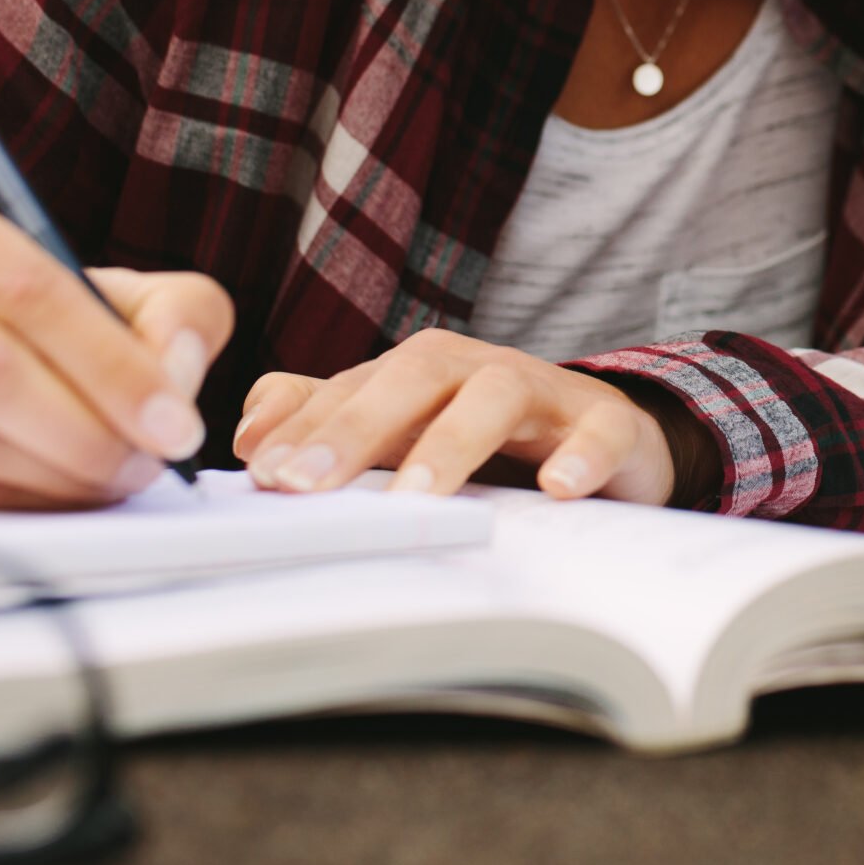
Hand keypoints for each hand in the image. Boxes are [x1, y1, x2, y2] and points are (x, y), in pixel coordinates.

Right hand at [0, 176, 232, 508]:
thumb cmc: (32, 309)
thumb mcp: (114, 285)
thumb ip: (175, 312)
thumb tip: (176, 373)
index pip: (26, 288)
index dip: (110, 364)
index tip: (175, 424)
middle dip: (82, 428)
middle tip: (149, 462)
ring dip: (52, 471)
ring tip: (116, 476)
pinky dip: (11, 499)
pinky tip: (60, 491)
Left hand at [232, 329, 675, 504]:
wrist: (614, 439)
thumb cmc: (498, 438)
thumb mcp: (410, 431)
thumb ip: (330, 421)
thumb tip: (249, 428)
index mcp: (427, 374)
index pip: (358, 385)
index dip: (308, 425)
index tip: (262, 473)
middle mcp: (480, 370)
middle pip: (417, 373)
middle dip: (357, 425)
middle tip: (308, 483)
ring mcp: (549, 393)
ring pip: (499, 391)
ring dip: (453, 440)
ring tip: (417, 494)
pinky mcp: (611, 424)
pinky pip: (602, 430)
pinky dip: (582, 455)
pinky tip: (559, 488)